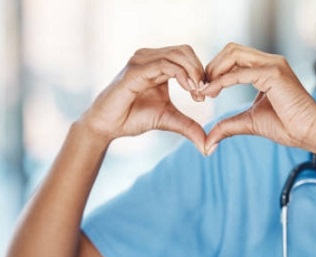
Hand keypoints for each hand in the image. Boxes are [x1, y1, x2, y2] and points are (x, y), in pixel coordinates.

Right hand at [78, 45, 207, 153]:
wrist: (107, 126)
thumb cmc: (133, 118)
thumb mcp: (168, 120)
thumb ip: (188, 126)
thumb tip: (208, 146)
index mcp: (157, 63)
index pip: (186, 55)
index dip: (200, 72)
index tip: (205, 94)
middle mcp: (149, 57)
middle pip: (185, 50)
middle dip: (199, 70)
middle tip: (203, 92)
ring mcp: (141, 61)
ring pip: (177, 54)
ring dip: (193, 72)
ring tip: (197, 92)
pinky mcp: (135, 70)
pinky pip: (164, 64)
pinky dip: (181, 74)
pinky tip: (188, 89)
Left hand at [200, 43, 315, 154]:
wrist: (308, 132)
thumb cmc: (286, 127)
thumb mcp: (249, 123)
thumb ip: (228, 126)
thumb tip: (208, 141)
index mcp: (266, 69)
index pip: (234, 57)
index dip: (215, 71)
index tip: (203, 90)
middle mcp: (270, 62)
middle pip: (231, 50)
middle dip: (212, 67)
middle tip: (200, 88)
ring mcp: (273, 64)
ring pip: (233, 54)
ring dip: (214, 70)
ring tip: (205, 89)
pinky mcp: (273, 74)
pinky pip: (239, 73)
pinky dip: (222, 81)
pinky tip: (211, 92)